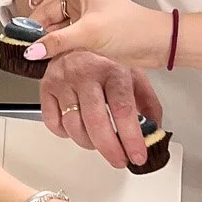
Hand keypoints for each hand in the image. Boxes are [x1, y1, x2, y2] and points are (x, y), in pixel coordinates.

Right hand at [24, 0, 170, 68]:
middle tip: (28, 39)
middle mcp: (81, 1)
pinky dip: (56, 46)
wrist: (157, 44)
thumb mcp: (88, 33)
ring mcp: (85, 19)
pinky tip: (48, 56)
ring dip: (46, 37)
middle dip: (38, 21)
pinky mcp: (90, 36)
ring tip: (35, 51)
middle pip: (50, 6)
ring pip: (57, 24)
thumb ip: (57, 42)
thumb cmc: (130, 28)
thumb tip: (32, 50)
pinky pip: (66, 38)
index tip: (31, 4)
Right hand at [40, 51, 162, 167]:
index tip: (138, 155)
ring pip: (73, 125)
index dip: (131, 137)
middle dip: (109, 148)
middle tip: (119, 160)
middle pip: (95, 120)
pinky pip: (53, 123)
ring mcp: (64, 80)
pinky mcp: (46, 87)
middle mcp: (86, 73)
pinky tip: (77, 129)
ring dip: (89, 143)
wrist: (75, 41)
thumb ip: (148, 104)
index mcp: (113, 70)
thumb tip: (155, 132)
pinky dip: (66, 134)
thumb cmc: (106, 62)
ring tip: (99, 143)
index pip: (122, 109)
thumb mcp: (134, 76)